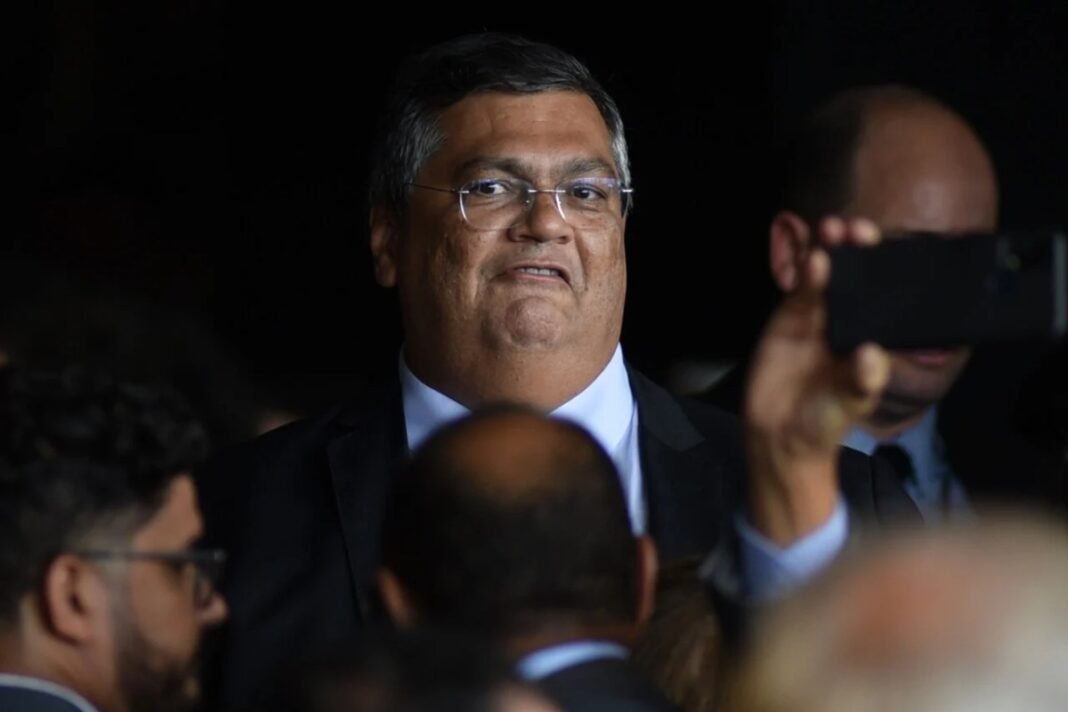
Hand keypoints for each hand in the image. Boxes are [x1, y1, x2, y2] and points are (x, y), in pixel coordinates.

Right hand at [744, 217, 890, 545]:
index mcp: (870, 336)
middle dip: (856, 250)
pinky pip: (798, 293)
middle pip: (853, 277)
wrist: (779, 437)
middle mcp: (845, 321)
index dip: (884, 269)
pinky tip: (812, 256)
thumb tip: (871, 357)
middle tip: (857, 228)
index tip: (887, 248)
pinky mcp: (786, 322)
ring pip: (824, 277)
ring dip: (829, 251)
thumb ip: (861, 382)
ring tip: (833, 229)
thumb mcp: (849, 405)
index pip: (881, 294)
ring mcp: (815, 319)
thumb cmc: (824, 422)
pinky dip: (804, 275)